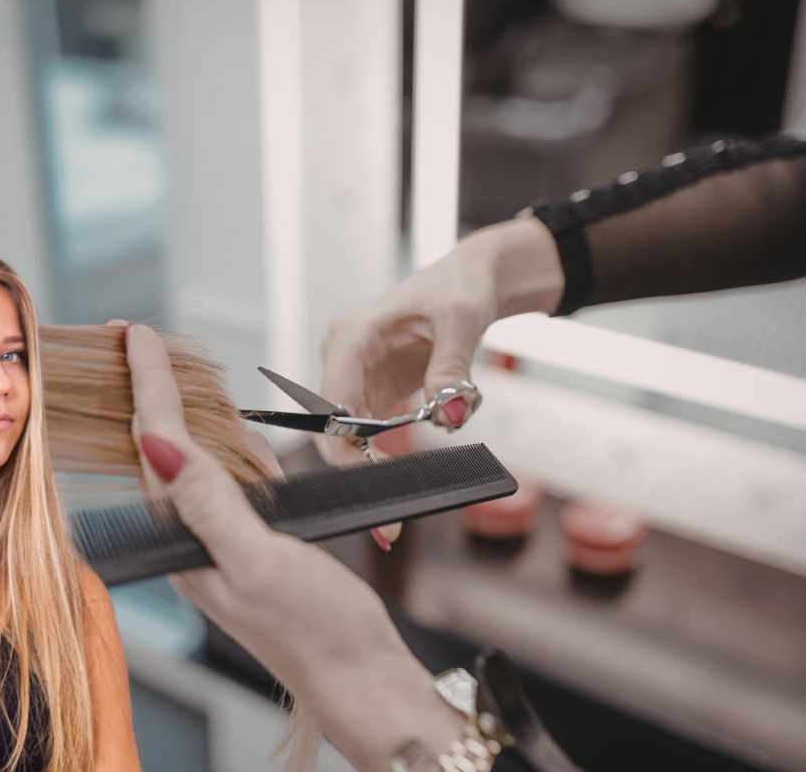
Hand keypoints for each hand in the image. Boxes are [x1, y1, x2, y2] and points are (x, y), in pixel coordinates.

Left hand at [124, 324, 405, 695]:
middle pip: (158, 445)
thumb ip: (209, 503)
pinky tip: (233, 438)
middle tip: (135, 338)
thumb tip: (158, 445)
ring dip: (184, 413)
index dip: (148, 381)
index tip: (137, 333)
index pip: (157, 442)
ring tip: (167, 369)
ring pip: (193, 459)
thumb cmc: (314, 629)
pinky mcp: (246, 542)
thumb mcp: (260, 561)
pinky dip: (225, 446)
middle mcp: (192, 536)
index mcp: (185, 537)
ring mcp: (218, 539)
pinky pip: (224, 481)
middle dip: (147, 387)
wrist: (356, 676)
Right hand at [316, 217, 563, 546]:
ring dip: (374, 473)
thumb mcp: (462, 321)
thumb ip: (451, 369)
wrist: (473, 278)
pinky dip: (388, 459)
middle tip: (387, 527)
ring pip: (351, 438)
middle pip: (335, 429)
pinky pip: (373, 435)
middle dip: (358, 476)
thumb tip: (448, 415)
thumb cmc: (461, 286)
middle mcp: (344, 358)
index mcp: (352, 336)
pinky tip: (407, 481)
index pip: (333, 404)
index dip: (345, 450)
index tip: (371, 486)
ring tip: (395, 520)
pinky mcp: (376, 391)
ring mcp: (357, 376)